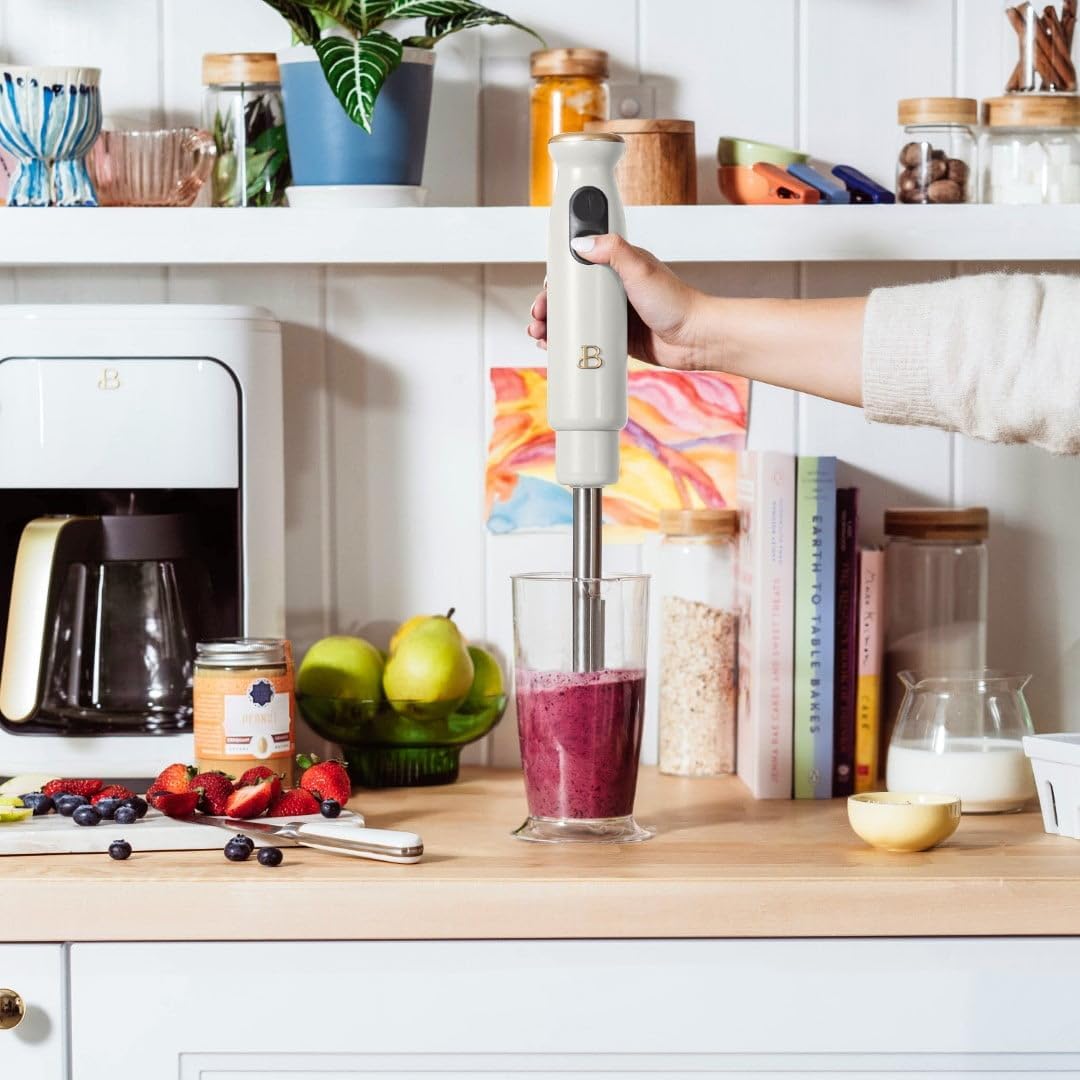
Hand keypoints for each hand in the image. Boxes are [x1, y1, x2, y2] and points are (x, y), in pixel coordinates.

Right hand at [526, 235, 711, 369]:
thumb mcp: (641, 269)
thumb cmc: (677, 302)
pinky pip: (584, 339)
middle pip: (570, 295)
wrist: (696, 339)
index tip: (546, 287)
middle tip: (538, 316)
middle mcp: (613, 289)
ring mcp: (613, 315)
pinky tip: (553, 348)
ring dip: (552, 325)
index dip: (557, 277)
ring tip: (540, 335)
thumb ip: (613, 250)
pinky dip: (566, 342)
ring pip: (573, 318)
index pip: (578, 266)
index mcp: (617, 266)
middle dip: (548, 306)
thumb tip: (580, 242)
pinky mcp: (616, 338)